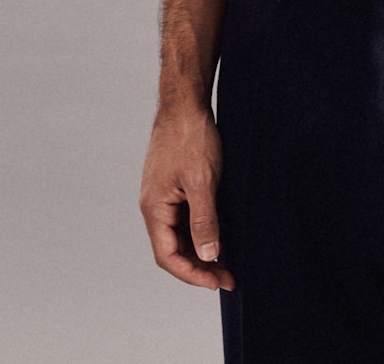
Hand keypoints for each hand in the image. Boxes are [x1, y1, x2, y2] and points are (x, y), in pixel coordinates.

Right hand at [139, 104, 234, 290]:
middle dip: (200, 266)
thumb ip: (204, 220)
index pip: (168, 256)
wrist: (185, 102)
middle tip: (229, 277)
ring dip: (200, 250)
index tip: (217, 282)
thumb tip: (207, 256)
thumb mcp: (202, 181)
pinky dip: (199, 230)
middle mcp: (154, 205)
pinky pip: (184, 217)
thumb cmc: (191, 136)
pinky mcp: (173, 185)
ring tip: (227, 262)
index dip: (191, 274)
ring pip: (179, 234)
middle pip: (173, 249)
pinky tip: (218, 234)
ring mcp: (163, 195)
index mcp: (155, 208)